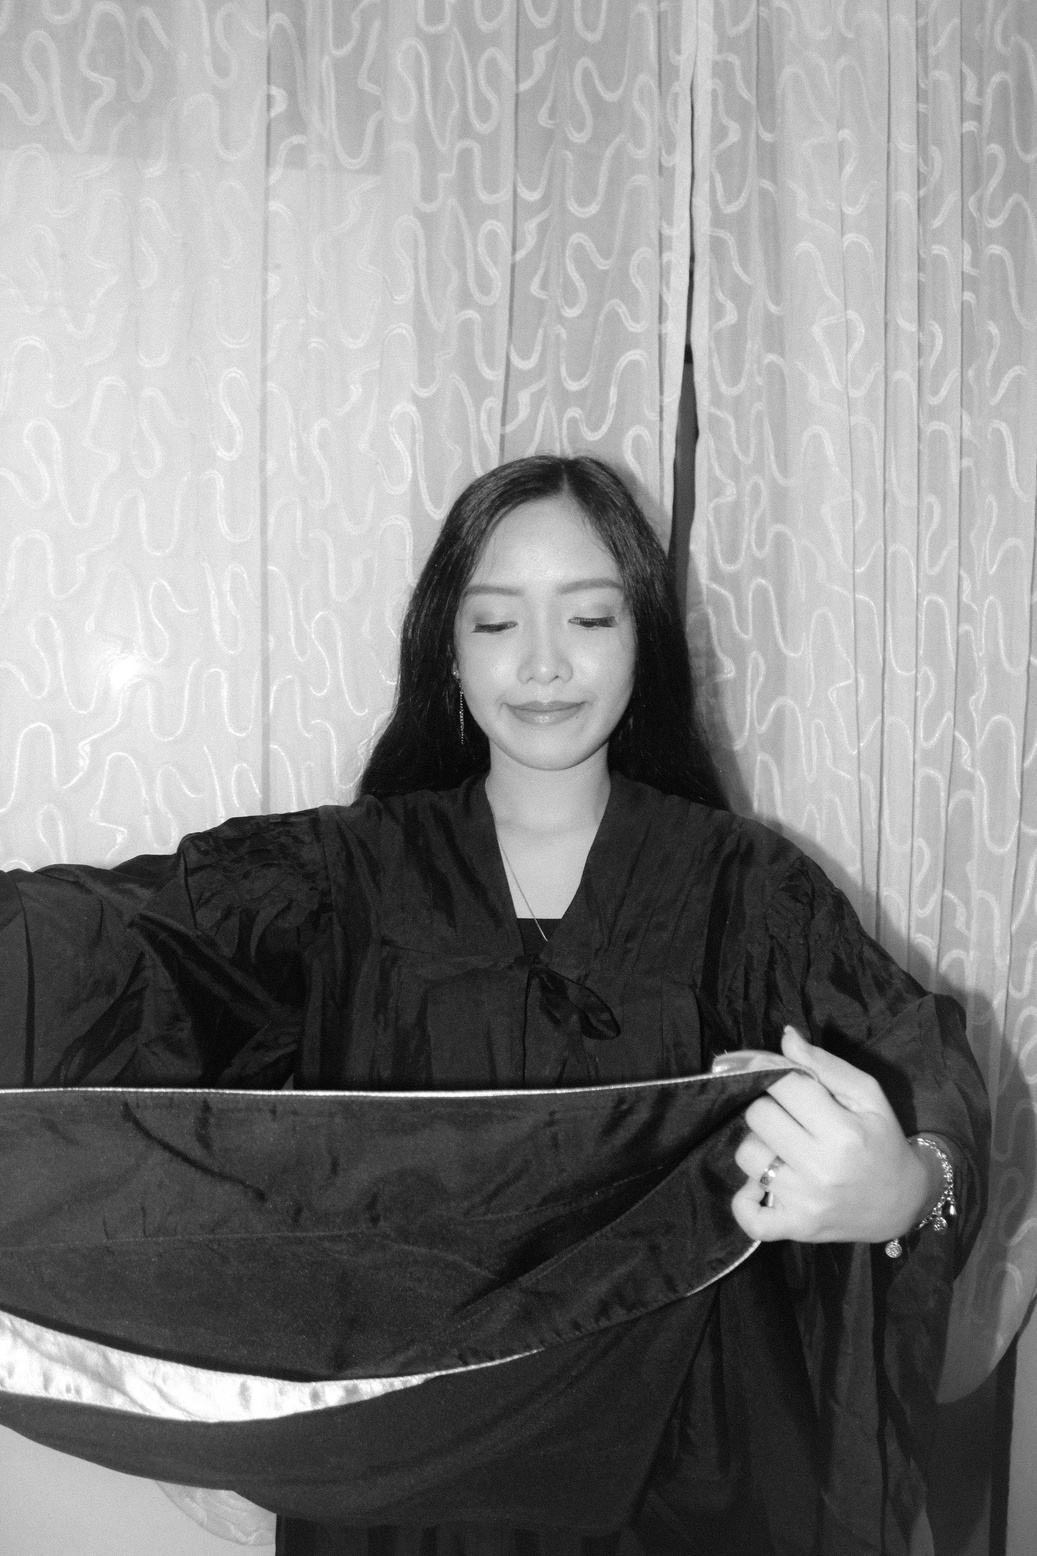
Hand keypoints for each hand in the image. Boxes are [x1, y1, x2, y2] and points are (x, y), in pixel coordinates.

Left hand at [731, 1027, 931, 1243]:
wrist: (901, 1202)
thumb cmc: (882, 1141)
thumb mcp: (868, 1095)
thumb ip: (825, 1065)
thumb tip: (786, 1037)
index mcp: (842, 1130)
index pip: (782, 1084)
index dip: (778, 1074)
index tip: (785, 1080)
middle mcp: (820, 1168)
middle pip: (757, 1116)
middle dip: (771, 1108)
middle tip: (791, 1117)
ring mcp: (804, 1202)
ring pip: (746, 1155)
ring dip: (760, 1146)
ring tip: (784, 1148)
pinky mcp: (794, 1228)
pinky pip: (747, 1215)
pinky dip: (746, 1198)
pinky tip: (764, 1185)